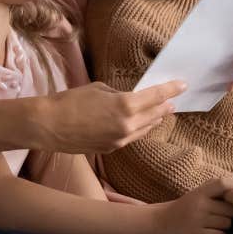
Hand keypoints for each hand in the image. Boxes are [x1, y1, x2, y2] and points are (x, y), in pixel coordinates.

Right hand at [42, 80, 184, 153]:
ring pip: (146, 128)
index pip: (157, 96)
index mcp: (126, 105)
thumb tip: (128, 99)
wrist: (49, 126)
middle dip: (166, 106)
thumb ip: (118, 94)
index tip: (183, 85)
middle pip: (155, 114)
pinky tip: (139, 124)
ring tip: (161, 112)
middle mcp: (128, 125)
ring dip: (154, 119)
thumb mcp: (99, 89)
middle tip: (173, 99)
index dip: (172, 89)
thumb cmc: (71, 101)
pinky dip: (138, 129)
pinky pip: (132, 137)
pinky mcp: (111, 148)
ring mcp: (120, 140)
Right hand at [153, 176, 232, 233]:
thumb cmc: (189, 206)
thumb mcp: (201, 193)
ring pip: (228, 223)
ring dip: (226, 226)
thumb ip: (221, 191)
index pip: (224, 183)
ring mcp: (197, 219)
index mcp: (201, 190)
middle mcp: (199, 203)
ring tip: (214, 224)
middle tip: (223, 215)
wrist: (162, 222)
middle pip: (232, 209)